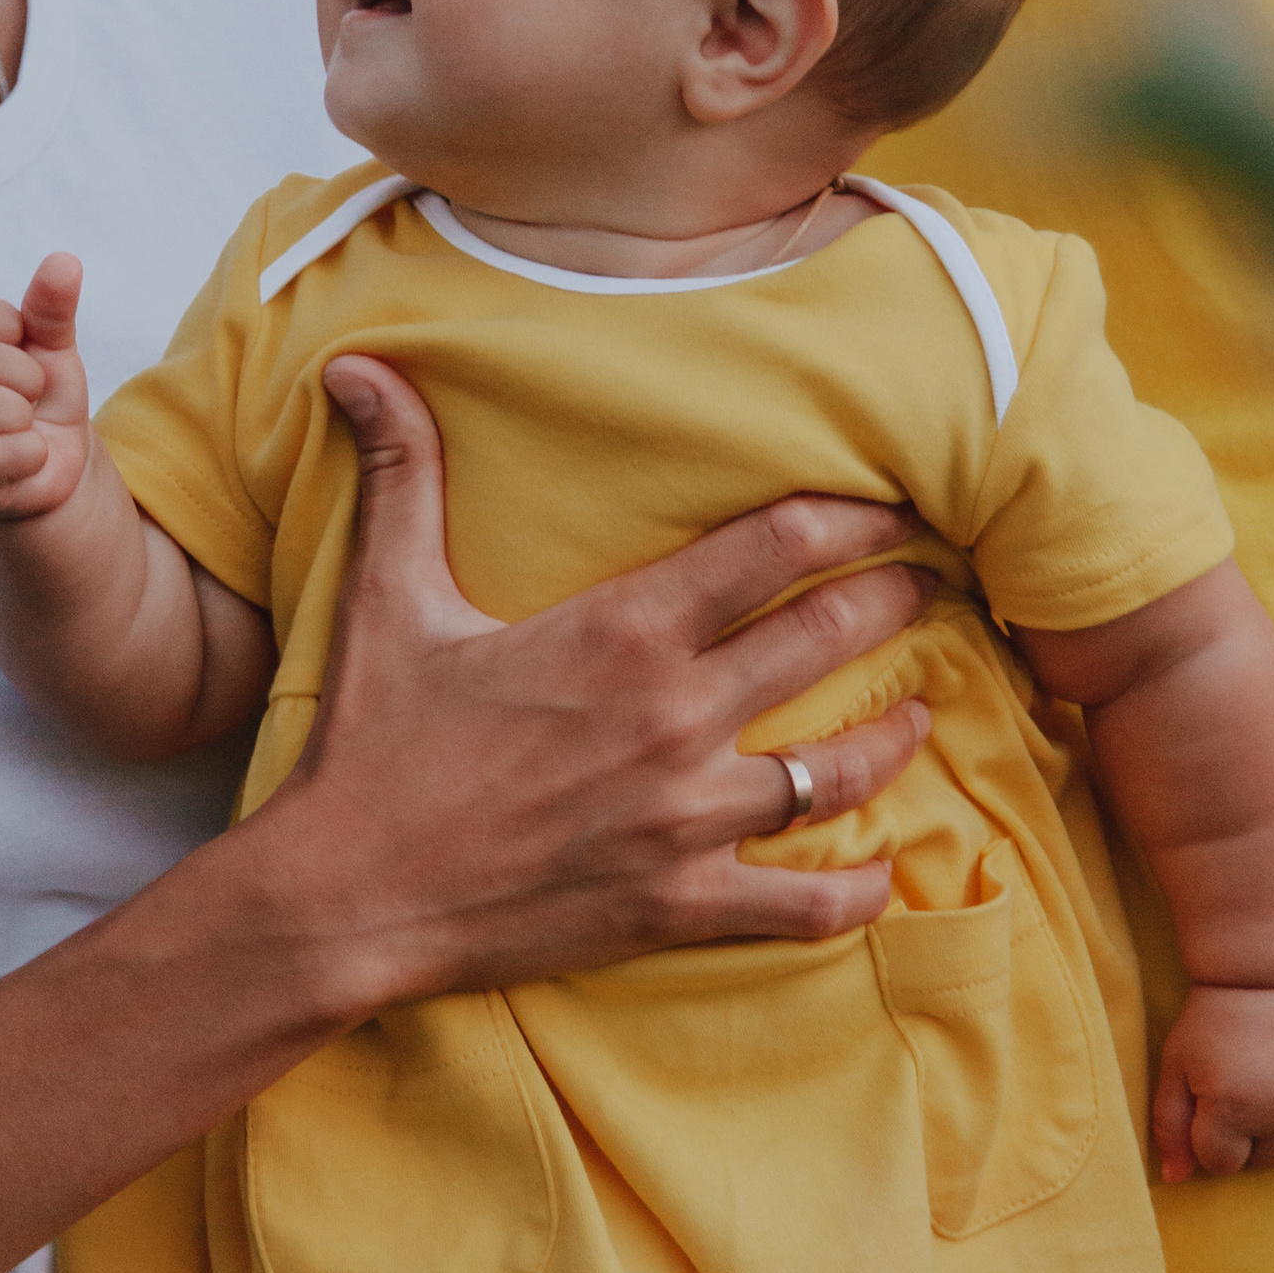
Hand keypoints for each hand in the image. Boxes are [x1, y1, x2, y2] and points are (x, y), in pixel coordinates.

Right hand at [0, 252, 90, 517]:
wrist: (54, 466)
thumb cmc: (41, 398)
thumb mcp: (51, 348)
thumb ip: (51, 308)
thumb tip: (65, 260)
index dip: (9, 327)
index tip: (22, 349)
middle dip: (26, 377)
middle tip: (31, 395)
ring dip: (23, 415)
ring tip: (25, 424)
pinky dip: (30, 454)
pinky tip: (27, 456)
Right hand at [241, 356, 934, 1011]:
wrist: (349, 894)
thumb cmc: (374, 744)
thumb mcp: (389, 598)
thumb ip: (402, 477)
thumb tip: (356, 368)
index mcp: (623, 632)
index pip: (774, 548)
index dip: (846, 516)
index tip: (886, 502)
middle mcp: (675, 717)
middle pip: (829, 637)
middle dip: (892, 599)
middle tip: (925, 582)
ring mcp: (687, 816)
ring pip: (838, 769)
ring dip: (893, 735)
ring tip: (921, 712)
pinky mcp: (681, 903)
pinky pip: (805, 904)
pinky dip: (855, 892)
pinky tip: (882, 874)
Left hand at [1151, 978, 1273, 1184]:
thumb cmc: (1216, 1020)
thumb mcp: (1177, 1065)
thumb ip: (1170, 1125)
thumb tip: (1175, 1180)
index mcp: (1231, 1110)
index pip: (1222, 1164)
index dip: (1213, 1137)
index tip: (1215, 1103)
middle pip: (1269, 1161)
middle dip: (1253, 1135)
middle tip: (1249, 1088)